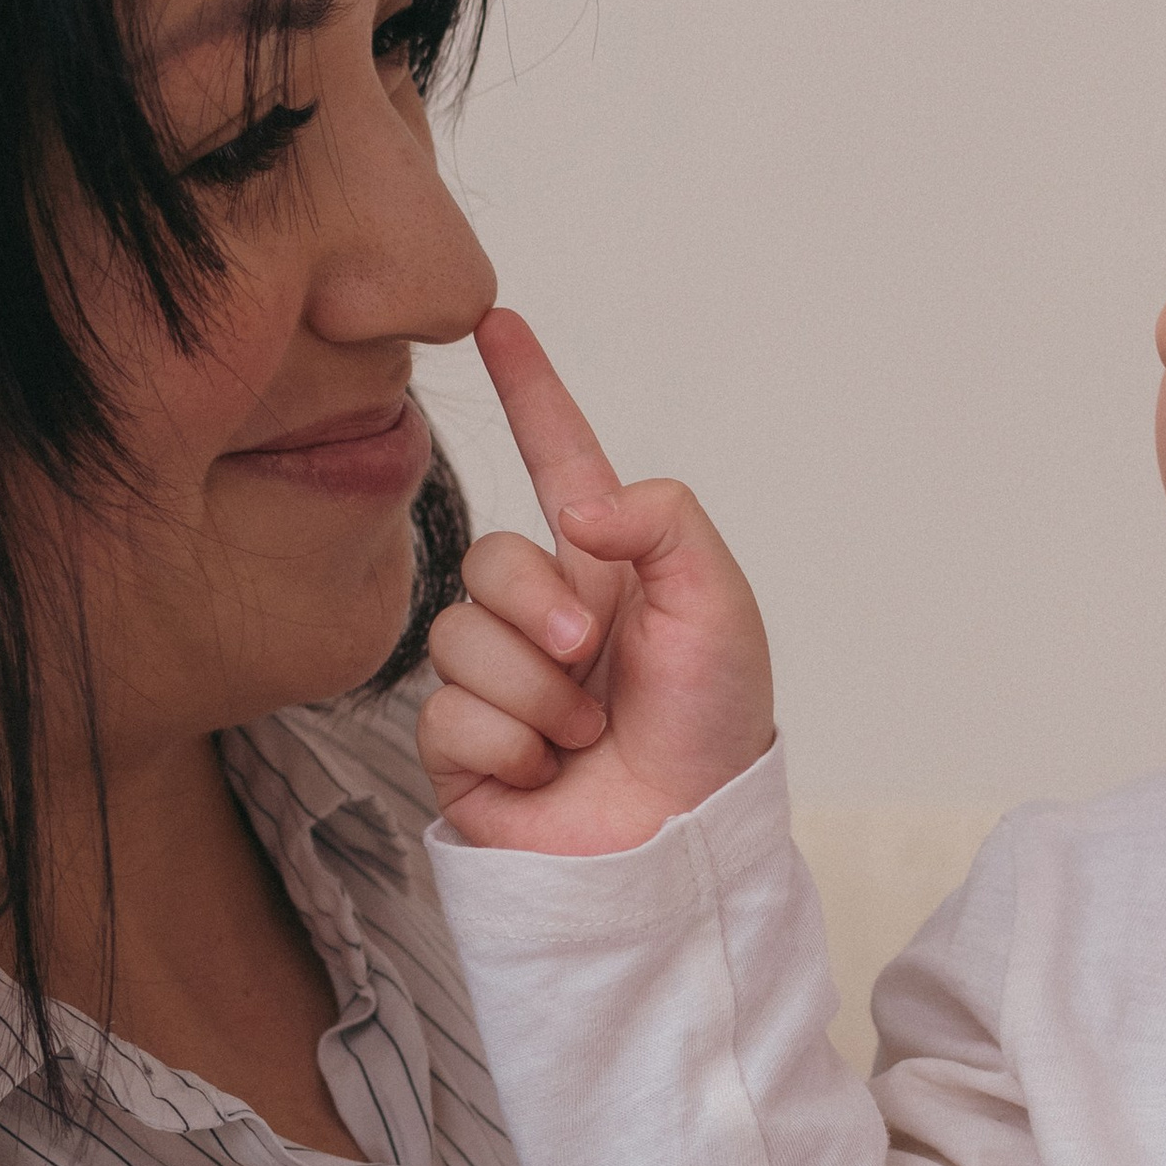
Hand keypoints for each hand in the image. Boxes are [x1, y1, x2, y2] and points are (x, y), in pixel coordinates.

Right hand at [419, 309, 776, 852]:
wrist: (684, 846)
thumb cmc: (715, 731)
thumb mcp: (719, 603)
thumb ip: (659, 517)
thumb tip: (571, 511)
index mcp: (605, 570)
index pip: (557, 457)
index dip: (529, 389)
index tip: (493, 320)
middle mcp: (544, 618)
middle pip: (486, 555)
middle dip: (536, 606)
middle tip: (592, 664)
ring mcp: (499, 682)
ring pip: (459, 637)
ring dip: (534, 691)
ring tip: (585, 735)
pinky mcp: (463, 750)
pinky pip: (447, 713)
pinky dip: (508, 743)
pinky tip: (547, 772)